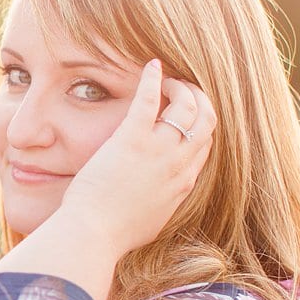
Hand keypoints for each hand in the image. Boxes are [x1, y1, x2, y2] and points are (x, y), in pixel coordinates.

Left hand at [60, 58, 215, 256]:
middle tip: (182, 89)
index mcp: (183, 184)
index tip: (186, 113)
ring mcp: (158, 151)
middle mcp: (178, 164)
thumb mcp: (152, 221)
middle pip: (206, 121)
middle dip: (200, 99)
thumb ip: (162, 203)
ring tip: (166, 80)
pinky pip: (149, 99)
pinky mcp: (132, 139)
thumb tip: (159, 199)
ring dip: (181, 87)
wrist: (93, 234)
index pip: (204, 144)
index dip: (199, 124)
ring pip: (188, 106)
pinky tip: (151, 66)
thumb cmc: (113, 233)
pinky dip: (153, 78)